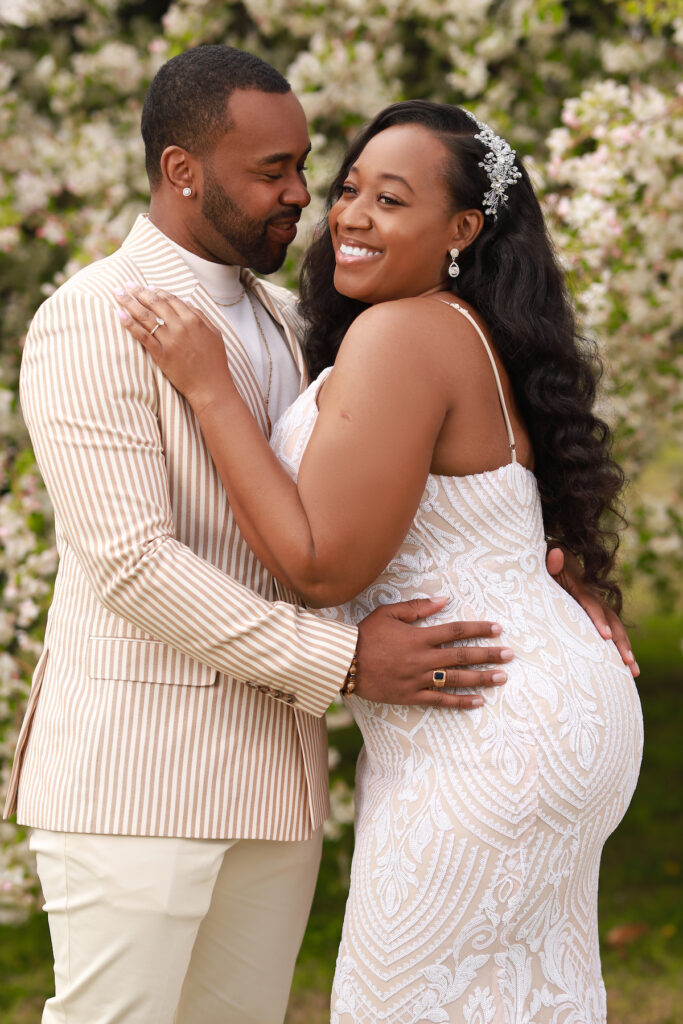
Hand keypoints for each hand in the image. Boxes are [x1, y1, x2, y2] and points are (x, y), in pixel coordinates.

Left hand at [114, 283, 233, 412]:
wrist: (211, 386)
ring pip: (146, 316)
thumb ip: (200, 316)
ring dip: (129, 302)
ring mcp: (170, 340)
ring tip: (118, 294)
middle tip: (127, 285)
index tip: (146, 287)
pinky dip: (129, 324)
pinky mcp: (161, 354)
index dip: (156, 291)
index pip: (171, 299)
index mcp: (194, 319)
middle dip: (139, 292)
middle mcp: (180, 326)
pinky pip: (142, 335)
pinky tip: (119, 314)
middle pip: (155, 303)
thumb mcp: (214, 333)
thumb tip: (185, 302)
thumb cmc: (214, 361)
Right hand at [355, 597, 512, 708]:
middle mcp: (423, 659)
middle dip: (488, 655)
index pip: (456, 631)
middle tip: (509, 655)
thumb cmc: (365, 635)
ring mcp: (418, 679)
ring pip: (456, 680)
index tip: (497, 629)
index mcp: (419, 637)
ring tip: (501, 677)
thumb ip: (417, 607)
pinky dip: (460, 702)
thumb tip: (443, 600)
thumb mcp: (389, 613)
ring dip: (481, 678)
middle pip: (462, 656)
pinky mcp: (411, 695)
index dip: (478, 629)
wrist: (344, 663)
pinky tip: (478, 702)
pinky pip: (440, 701)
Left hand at [546, 545, 638, 676]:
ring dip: (625, 648)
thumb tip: (554, 553)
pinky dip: (618, 646)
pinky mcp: (594, 612)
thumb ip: (550, 560)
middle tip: (628, 662)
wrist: (554, 554)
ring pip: (615, 627)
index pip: (591, 604)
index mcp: (580, 586)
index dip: (599, 620)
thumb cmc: (545, 563)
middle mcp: (594, 596)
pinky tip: (625, 667)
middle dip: (620, 642)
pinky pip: (609, 629)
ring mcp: (596, 604)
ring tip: (633, 671)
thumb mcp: (545, 560)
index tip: (605, 637)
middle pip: (611, 619)